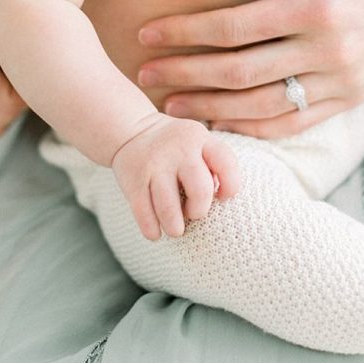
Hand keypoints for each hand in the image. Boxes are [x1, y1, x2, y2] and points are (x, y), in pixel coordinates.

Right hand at [112, 112, 239, 239]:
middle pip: (200, 191)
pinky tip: (156, 231)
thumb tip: (223, 198)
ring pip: (169, 210)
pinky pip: (144, 215)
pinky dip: (152, 230)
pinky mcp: (133, 182)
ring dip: (175, 228)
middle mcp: (178, 150)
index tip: (221, 196)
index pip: (226, 164)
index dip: (231, 186)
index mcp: (199, 139)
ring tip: (175, 229)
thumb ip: (214, 164)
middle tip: (192, 212)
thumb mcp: (198, 142)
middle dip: (199, 211)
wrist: (132, 130)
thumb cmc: (176, 146)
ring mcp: (154, 165)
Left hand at [137, 0, 363, 138]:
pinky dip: (252, 130)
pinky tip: (219, 124)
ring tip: (168, 107)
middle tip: (142, 73)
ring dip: (210, 109)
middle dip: (185, 75)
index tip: (149, 32)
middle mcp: (331, 51)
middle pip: (241, 72)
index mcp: (322, 5)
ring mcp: (342, 82)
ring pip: (262, 107)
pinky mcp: (349, 100)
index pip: (238, 26)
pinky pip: (293, 124)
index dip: (187, 31)